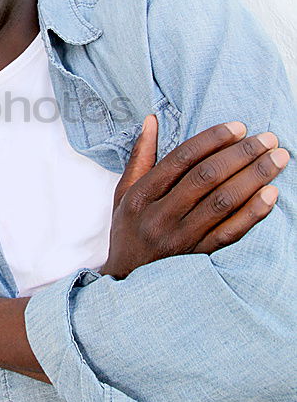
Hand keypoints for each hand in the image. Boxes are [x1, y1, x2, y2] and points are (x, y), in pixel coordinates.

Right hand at [101, 115, 288, 278]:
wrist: (125, 281)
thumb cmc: (128, 232)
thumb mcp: (124, 194)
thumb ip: (140, 157)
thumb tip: (151, 121)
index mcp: (141, 196)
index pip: (181, 159)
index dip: (212, 140)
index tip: (238, 127)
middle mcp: (160, 216)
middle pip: (206, 178)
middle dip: (241, 154)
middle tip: (268, 138)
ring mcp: (180, 239)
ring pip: (222, 202)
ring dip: (254, 177)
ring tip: (278, 159)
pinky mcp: (198, 257)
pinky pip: (229, 233)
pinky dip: (252, 213)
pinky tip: (270, 194)